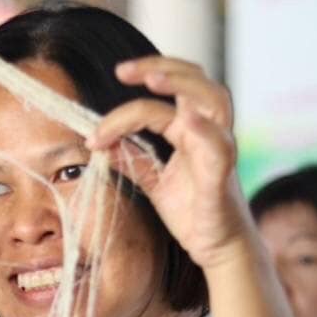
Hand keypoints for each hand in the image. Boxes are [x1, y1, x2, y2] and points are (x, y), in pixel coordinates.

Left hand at [86, 57, 248, 269]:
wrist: (219, 248)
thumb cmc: (193, 213)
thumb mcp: (155, 184)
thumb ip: (134, 160)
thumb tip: (101, 144)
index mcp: (190, 132)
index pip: (160, 101)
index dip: (124, 110)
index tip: (93, 132)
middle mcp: (208, 134)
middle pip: (195, 81)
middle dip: (160, 67)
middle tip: (123, 70)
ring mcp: (218, 152)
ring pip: (214, 100)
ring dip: (184, 84)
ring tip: (153, 79)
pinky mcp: (222, 179)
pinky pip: (220, 148)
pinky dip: (206, 131)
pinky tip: (187, 121)